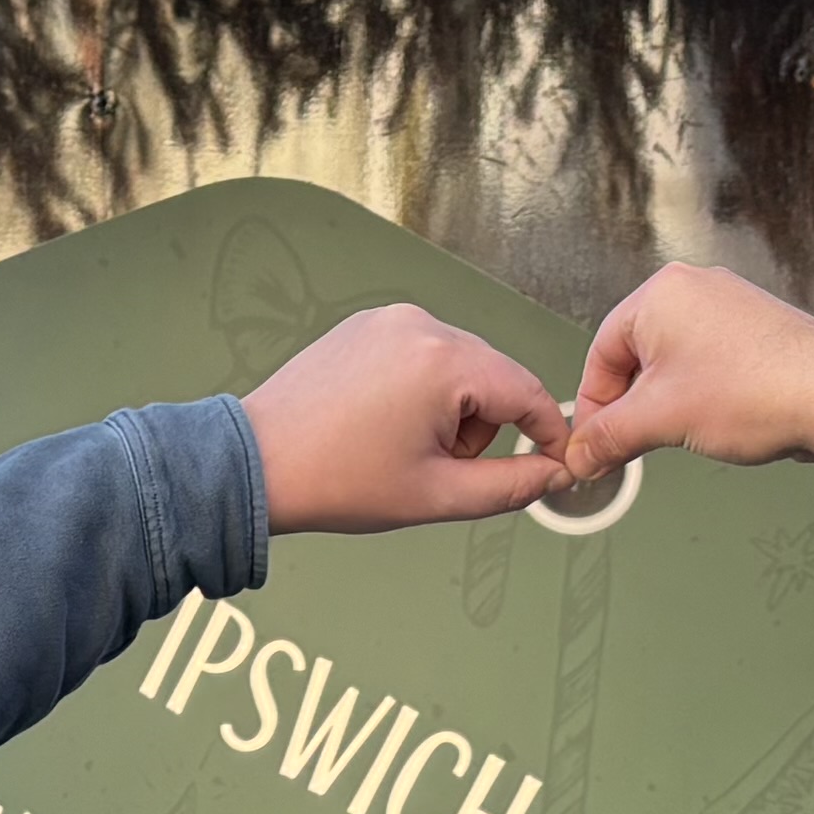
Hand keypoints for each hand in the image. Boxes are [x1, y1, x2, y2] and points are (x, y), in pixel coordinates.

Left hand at [242, 302, 581, 533]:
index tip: (554, 463)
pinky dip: (420, 390)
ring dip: (451, 409)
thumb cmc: (337, 480)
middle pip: (493, 377)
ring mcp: (389, 319)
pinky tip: (382, 422)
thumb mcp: (438, 495)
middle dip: (481, 428)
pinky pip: (421, 354)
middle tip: (436, 467)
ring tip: (402, 445)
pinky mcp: (366, 324)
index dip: (548, 433)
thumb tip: (554, 475)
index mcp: (444, 363)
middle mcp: (420, 325)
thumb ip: (511, 486)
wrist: (258, 464)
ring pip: (458, 366)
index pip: (527, 392)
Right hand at [560, 263, 813, 479]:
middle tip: (627, 449)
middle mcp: (695, 287)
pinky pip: (710, 358)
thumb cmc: (750, 394)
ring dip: (664, 402)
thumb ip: (610, 437)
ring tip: (674, 436)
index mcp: (660, 294)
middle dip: (629, 406)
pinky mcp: (758, 326)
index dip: (592, 407)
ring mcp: (731, 304)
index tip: (592, 446)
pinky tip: (712, 420)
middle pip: (636, 354)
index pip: (602, 353)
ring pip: (674, 359)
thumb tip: (581, 456)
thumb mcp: (661, 420)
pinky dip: (699, 391)